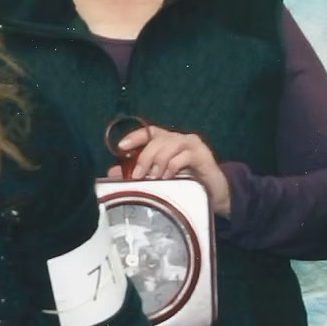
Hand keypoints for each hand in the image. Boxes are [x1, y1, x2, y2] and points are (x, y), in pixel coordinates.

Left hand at [113, 123, 229, 217]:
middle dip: (144, 157)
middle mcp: (179, 139)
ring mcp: (192, 144)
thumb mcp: (157, 179)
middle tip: (138, 175)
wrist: (213, 193)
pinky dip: (173, 167)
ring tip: (154, 178)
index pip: (149, 132)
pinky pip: (183, 156)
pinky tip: (169, 178)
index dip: (134, 137)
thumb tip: (113, 172)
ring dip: (158, 163)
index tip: (121, 147)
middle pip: (157, 139)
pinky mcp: (202, 154)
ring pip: (170, 145)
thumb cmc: (184, 183)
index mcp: (167, 142)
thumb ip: (136, 174)